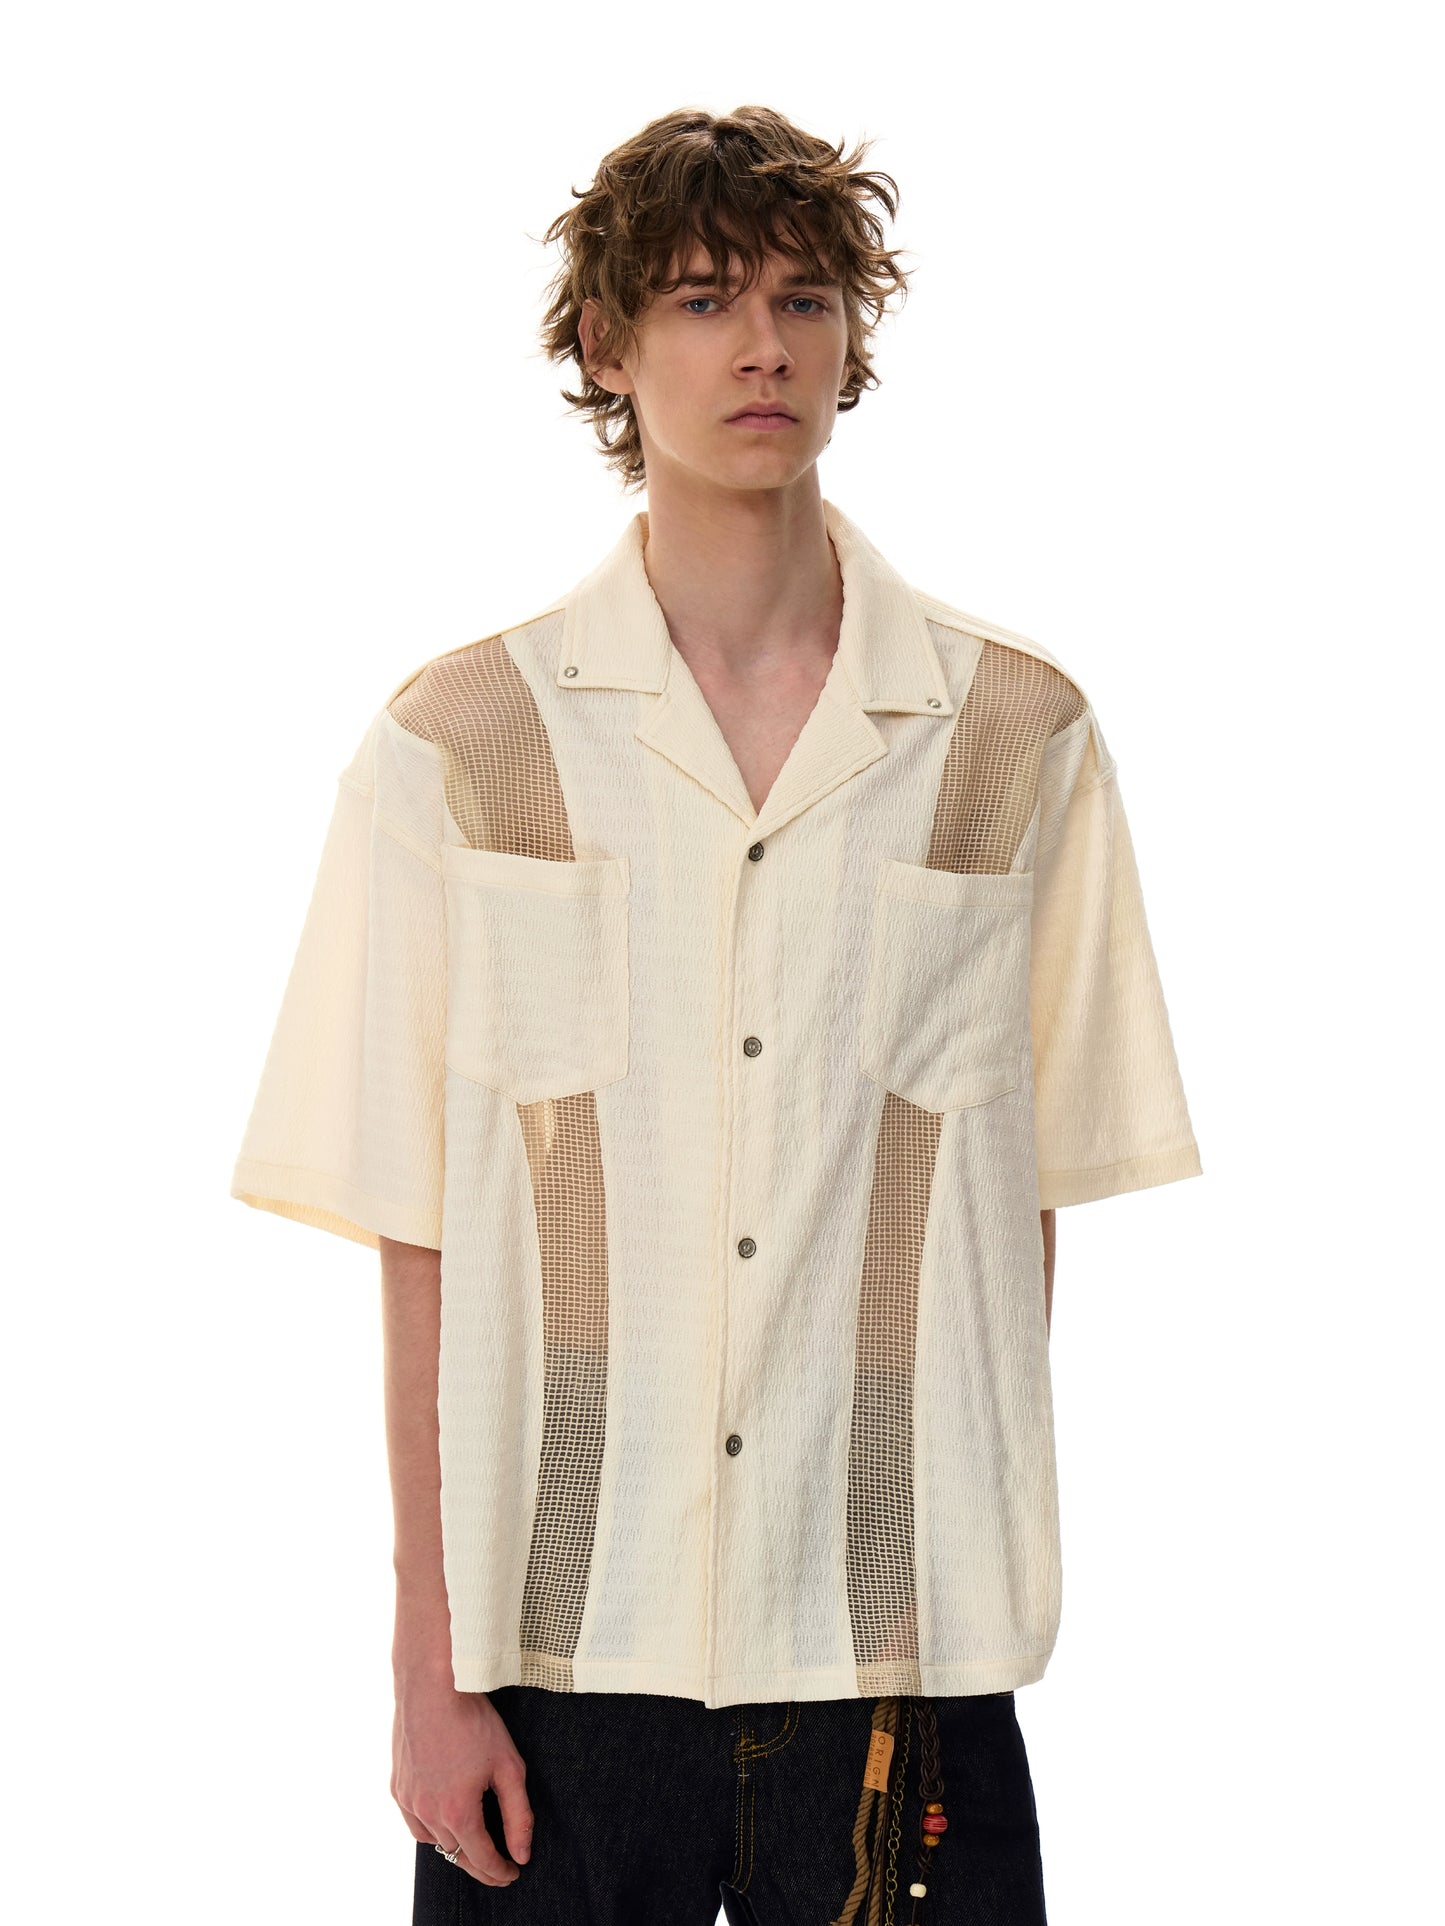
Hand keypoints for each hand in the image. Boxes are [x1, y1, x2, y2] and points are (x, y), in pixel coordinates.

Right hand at [391, 1676, 533, 1885]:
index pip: (482, 1858)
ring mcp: (408, 1800)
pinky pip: (414, 1822)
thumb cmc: (474, 1722)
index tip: (512, 1874)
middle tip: (498, 1868)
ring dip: (454, 1846)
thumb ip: (518, 1815)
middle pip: (456, 1854)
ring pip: (433, 1840)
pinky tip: (443, 1821)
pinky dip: (431, 1828)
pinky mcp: (397, 1787)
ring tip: (473, 1843)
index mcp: (458, 1812)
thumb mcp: (509, 1767)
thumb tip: (522, 1853)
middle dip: (479, 1865)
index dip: (499, 1872)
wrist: (433, 1687)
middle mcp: (428, 1813)